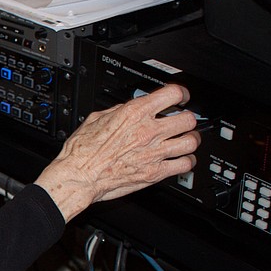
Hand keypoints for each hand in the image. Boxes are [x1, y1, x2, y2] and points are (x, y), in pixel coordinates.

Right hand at [34, 84, 199, 221]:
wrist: (79, 176)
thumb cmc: (82, 151)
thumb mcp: (96, 119)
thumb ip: (118, 111)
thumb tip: (128, 109)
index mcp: (134, 113)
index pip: (172, 94)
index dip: (180, 94)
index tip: (179, 98)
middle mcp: (148, 131)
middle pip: (188, 119)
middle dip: (187, 119)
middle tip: (182, 122)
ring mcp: (154, 153)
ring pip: (191, 142)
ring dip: (190, 140)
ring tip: (184, 141)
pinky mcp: (155, 173)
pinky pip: (185, 165)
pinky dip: (186, 162)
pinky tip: (181, 160)